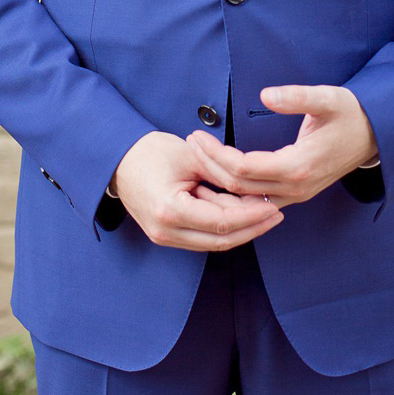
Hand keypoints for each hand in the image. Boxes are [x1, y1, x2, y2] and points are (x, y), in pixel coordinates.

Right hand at [111, 130, 283, 250]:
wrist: (118, 160)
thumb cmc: (150, 152)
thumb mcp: (190, 156)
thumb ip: (220, 174)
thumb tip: (251, 187)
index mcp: (170, 210)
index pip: (222, 221)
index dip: (252, 216)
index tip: (273, 206)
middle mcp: (166, 231)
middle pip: (220, 239)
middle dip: (252, 227)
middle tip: (276, 213)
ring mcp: (164, 236)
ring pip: (213, 242)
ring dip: (240, 230)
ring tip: (264, 214)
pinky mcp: (166, 234)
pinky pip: (202, 237)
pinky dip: (223, 228)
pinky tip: (242, 216)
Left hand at [187, 84, 378, 208]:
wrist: (377, 135)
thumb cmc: (351, 114)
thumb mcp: (328, 98)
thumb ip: (297, 97)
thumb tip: (266, 93)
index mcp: (298, 167)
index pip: (243, 169)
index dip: (215, 155)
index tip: (196, 135)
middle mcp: (295, 188)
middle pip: (238, 189)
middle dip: (209, 166)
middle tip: (190, 142)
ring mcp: (296, 195)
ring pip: (245, 200)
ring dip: (219, 182)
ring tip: (198, 158)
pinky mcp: (296, 193)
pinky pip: (257, 202)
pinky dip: (234, 192)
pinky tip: (218, 176)